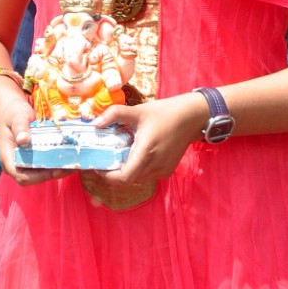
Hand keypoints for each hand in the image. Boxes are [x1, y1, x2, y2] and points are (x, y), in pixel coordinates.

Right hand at [0, 88, 69, 185]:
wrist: (12, 110)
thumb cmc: (13, 113)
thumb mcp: (16, 117)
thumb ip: (20, 127)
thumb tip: (23, 139)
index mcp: (7, 157)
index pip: (21, 176)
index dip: (38, 177)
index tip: (55, 170)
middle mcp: (15, 163)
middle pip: (33, 178)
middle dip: (52, 174)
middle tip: (71, 167)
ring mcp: (24, 162)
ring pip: (41, 174)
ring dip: (57, 171)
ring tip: (74, 164)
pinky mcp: (33, 159)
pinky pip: (44, 166)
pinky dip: (56, 164)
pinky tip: (70, 158)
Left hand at [93, 93, 207, 184]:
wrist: (192, 118)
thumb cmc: (164, 113)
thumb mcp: (138, 110)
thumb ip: (115, 114)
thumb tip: (95, 123)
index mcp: (146, 151)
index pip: (124, 177)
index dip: (108, 176)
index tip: (99, 166)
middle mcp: (155, 165)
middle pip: (128, 178)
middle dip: (114, 172)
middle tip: (106, 158)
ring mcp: (162, 170)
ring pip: (137, 178)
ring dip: (127, 170)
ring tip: (122, 154)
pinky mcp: (167, 171)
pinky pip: (147, 175)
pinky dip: (139, 168)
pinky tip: (138, 154)